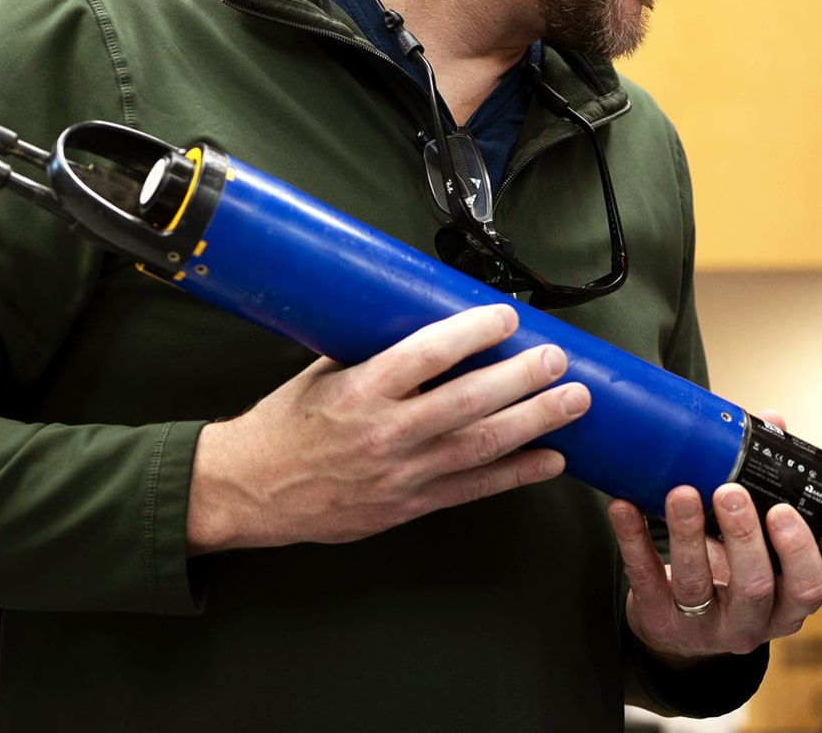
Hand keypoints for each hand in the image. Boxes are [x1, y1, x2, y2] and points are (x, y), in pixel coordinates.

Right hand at [186, 304, 590, 552]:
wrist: (247, 491)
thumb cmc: (285, 424)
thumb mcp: (321, 372)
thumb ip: (374, 351)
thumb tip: (428, 316)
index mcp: (358, 390)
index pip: (425, 355)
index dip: (472, 334)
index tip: (507, 317)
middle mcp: (384, 433)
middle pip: (467, 402)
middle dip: (521, 379)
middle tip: (557, 359)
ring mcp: (400, 473)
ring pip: (479, 446)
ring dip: (534, 423)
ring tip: (574, 402)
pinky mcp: (409, 505)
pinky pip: (473, 489)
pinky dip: (516, 475)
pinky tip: (552, 460)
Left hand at [607, 414, 821, 663]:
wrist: (682, 627)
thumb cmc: (729, 576)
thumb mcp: (759, 542)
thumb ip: (768, 482)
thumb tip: (770, 421)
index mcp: (784, 603)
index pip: (807, 586)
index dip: (798, 551)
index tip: (781, 509)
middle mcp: (748, 622)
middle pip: (754, 586)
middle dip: (742, 535)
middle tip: (729, 492)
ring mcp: (702, 627)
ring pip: (696, 584)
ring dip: (687, 534)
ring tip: (681, 494)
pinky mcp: (657, 621)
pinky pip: (645, 579)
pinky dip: (633, 539)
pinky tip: (626, 507)